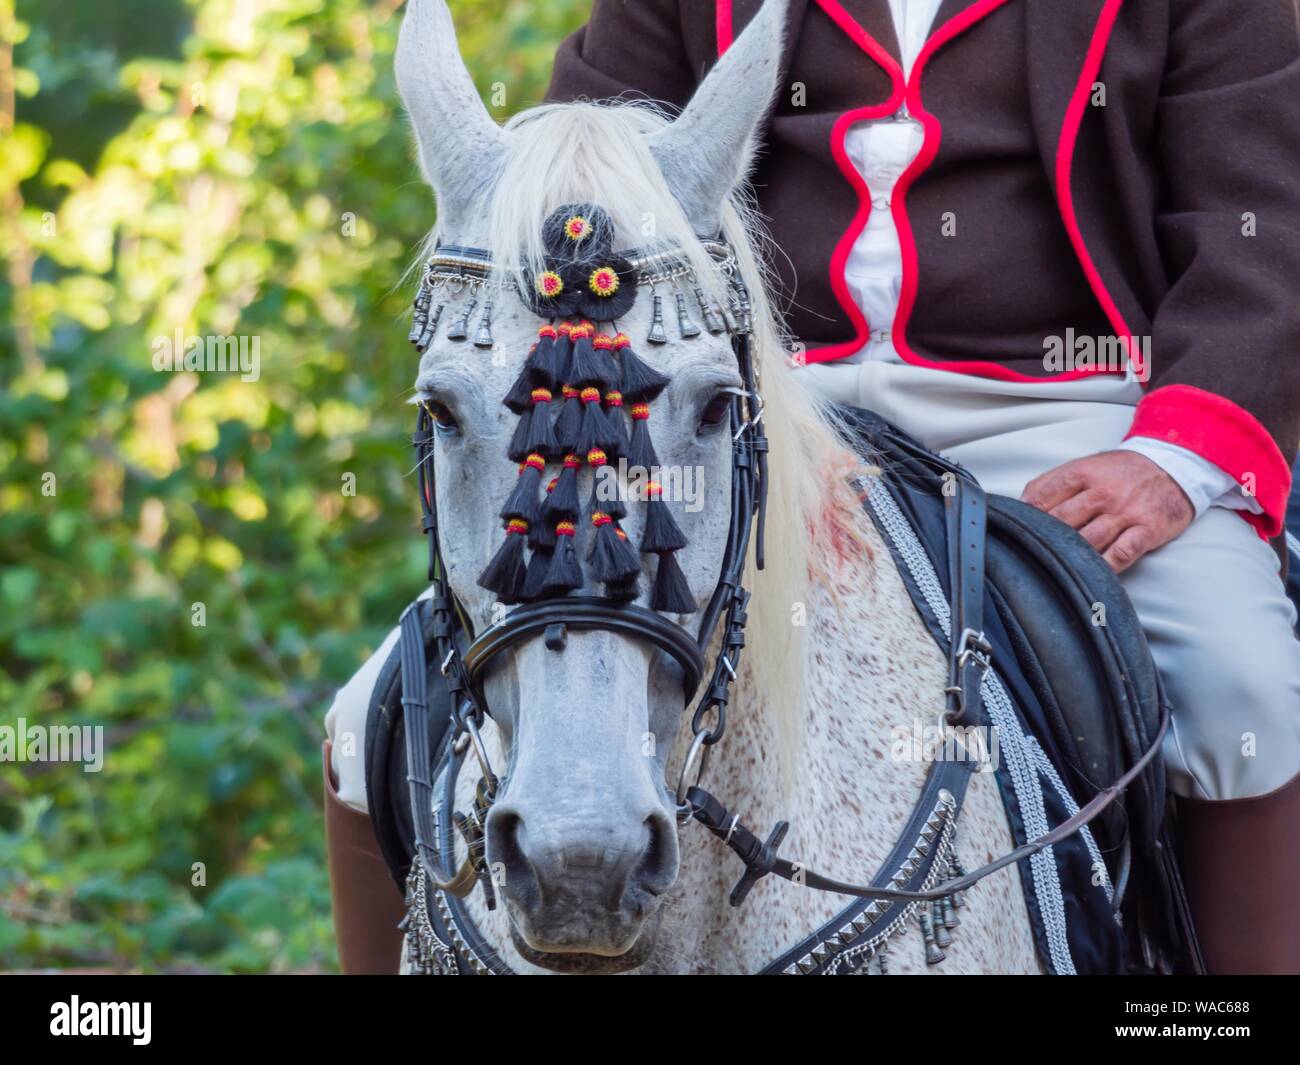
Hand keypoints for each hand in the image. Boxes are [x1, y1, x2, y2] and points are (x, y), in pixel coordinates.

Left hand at [1020, 450, 1193, 572]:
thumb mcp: (1085, 466)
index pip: (1042, 496)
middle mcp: (1103, 492)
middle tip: (1028, 556)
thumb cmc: (1120, 472)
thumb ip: (1052, 483)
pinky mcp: (1147, 530)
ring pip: (1089, 539)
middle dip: (1042, 539)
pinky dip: (1105, 567)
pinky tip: (1090, 576)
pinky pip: (1122, 553)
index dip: (1024, 516)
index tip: (1013, 531)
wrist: (1172, 468)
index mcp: (1082, 473)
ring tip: (1053, 568)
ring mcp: (1126, 512)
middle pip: (1062, 520)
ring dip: (1070, 555)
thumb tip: (1020, 506)